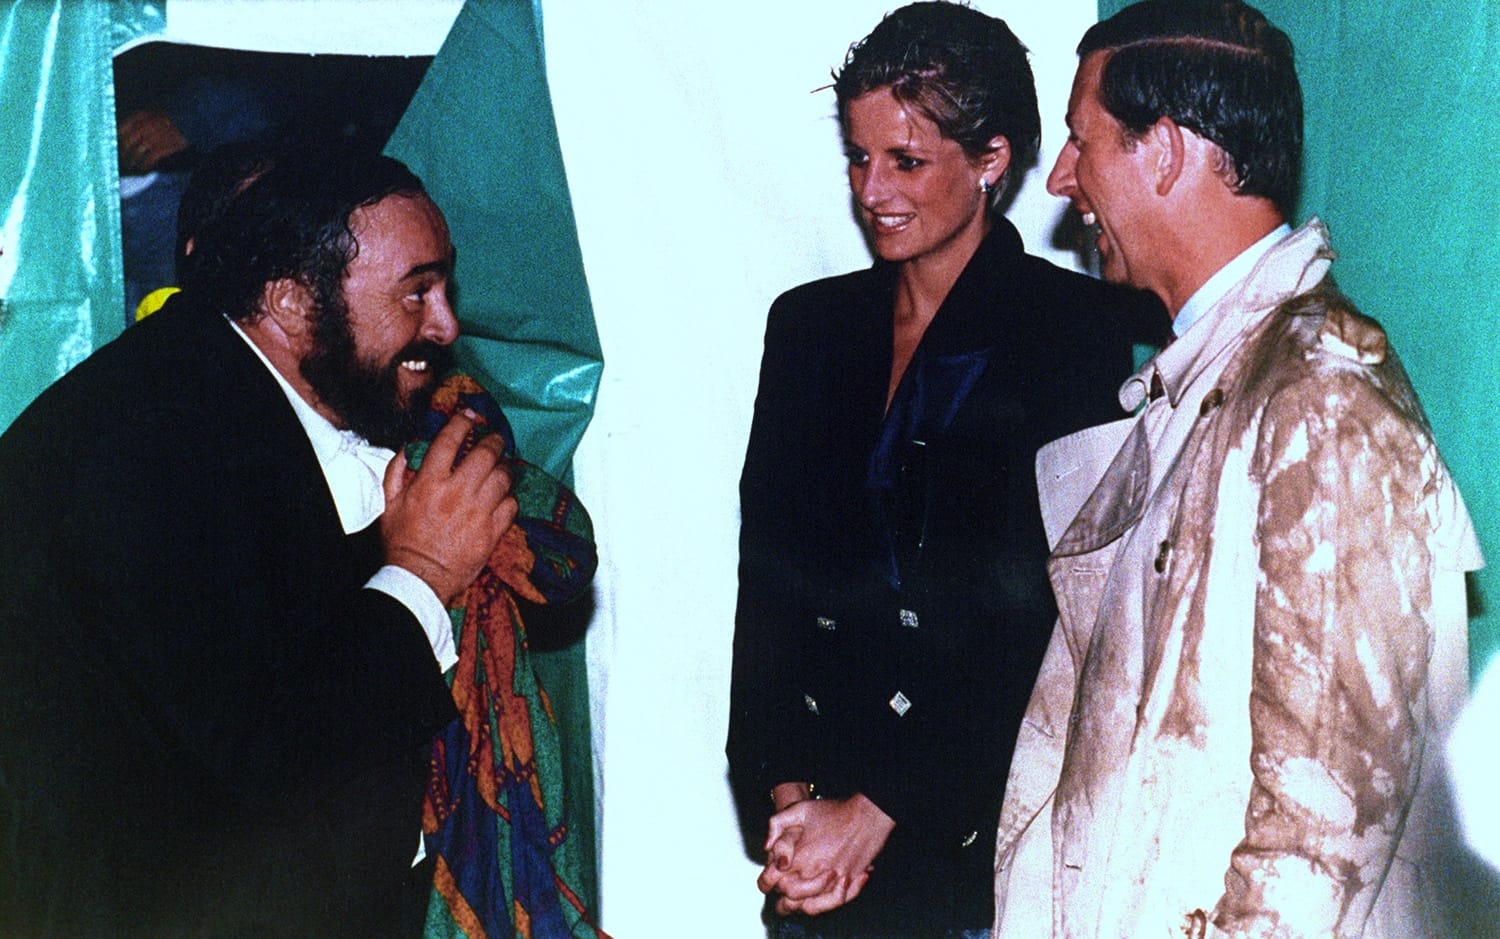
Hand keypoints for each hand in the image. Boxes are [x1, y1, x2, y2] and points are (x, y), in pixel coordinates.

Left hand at [117, 110, 188, 174]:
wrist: (198, 148)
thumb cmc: (171, 145)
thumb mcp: (155, 134)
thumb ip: (139, 134)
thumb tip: (115, 140)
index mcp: (154, 114)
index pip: (131, 122)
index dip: (120, 134)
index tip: (113, 145)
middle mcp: (161, 120)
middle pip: (136, 134)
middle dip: (126, 149)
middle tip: (121, 161)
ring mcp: (170, 132)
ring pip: (144, 145)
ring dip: (135, 158)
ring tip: (131, 167)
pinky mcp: (177, 145)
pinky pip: (155, 154)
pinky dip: (147, 163)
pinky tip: (144, 170)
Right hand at [381, 410, 517, 604]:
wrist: (419, 579)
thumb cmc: (402, 543)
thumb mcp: (388, 506)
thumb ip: (395, 474)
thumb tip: (406, 450)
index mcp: (429, 483)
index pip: (450, 440)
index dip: (462, 423)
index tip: (470, 416)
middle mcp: (457, 492)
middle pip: (485, 454)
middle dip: (494, 441)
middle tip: (496, 440)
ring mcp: (478, 512)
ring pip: (503, 477)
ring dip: (505, 469)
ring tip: (502, 468)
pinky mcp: (492, 531)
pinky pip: (511, 506)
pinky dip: (509, 499)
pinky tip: (503, 498)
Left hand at [758, 792, 894, 916]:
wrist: (866, 814)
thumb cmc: (835, 811)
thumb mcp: (799, 809)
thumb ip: (777, 825)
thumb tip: (767, 846)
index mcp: (798, 857)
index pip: (774, 882)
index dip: (767, 884)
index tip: (768, 883)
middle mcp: (814, 873)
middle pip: (791, 899)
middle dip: (784, 901)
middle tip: (782, 899)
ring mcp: (833, 880)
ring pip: (813, 906)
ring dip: (804, 906)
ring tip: (801, 903)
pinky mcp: (850, 881)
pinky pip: (836, 902)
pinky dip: (830, 903)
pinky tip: (827, 896)